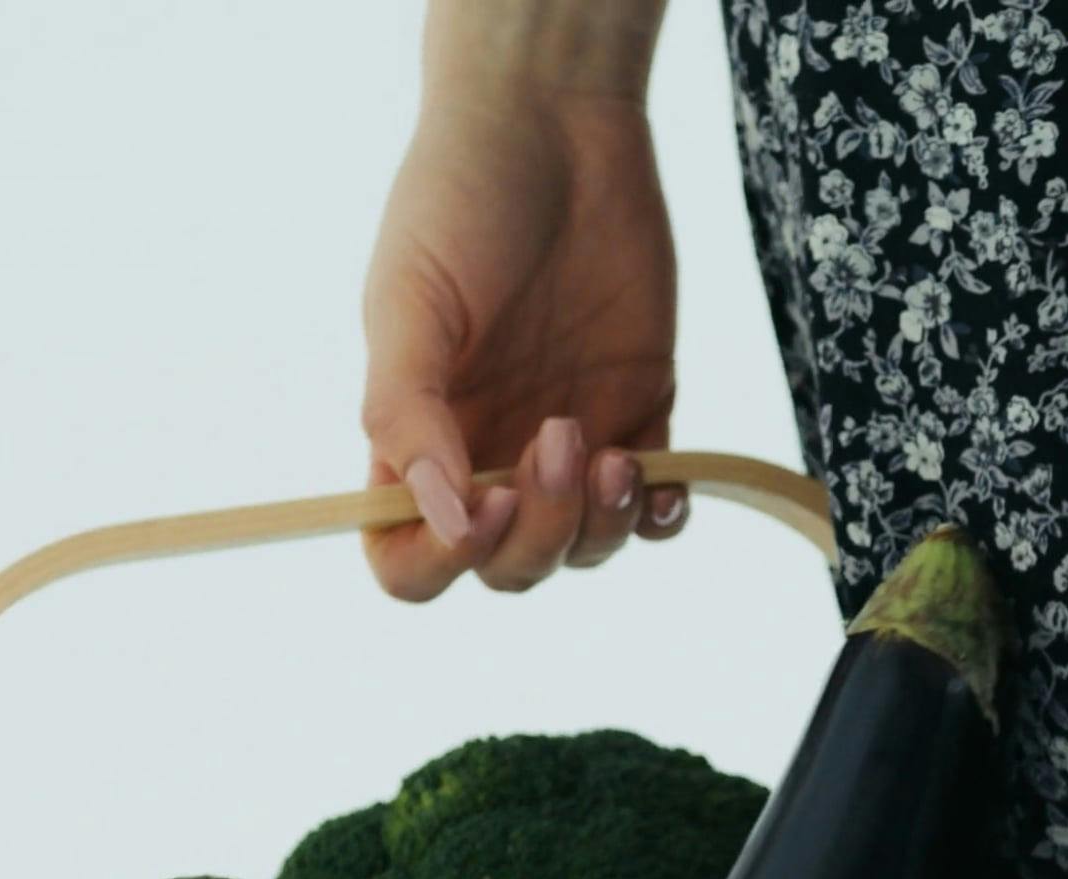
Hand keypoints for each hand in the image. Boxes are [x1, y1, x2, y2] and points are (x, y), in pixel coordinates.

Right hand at [360, 89, 682, 598]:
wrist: (556, 122)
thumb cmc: (459, 198)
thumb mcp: (408, 300)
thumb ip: (408, 412)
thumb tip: (441, 518)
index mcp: (414, 437)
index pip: (408, 558)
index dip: (442, 562)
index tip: (484, 508)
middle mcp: (486, 453)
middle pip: (508, 567)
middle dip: (539, 535)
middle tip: (560, 434)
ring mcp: (566, 440)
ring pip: (583, 550)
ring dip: (599, 526)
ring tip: (611, 451)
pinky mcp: (639, 412)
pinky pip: (651, 510)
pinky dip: (658, 517)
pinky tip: (659, 479)